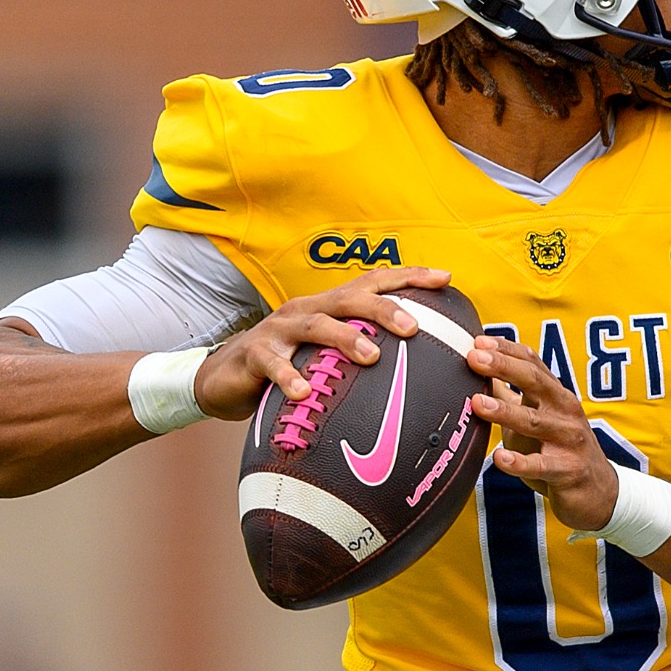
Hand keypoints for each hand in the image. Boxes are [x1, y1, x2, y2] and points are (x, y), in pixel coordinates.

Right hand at [193, 266, 451, 420]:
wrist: (224, 377)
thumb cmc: (289, 365)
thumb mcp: (327, 356)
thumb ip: (362, 355)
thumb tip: (421, 372)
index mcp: (331, 306)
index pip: (375, 283)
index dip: (410, 277)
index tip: (446, 278)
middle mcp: (308, 309)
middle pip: (351, 298)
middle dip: (384, 308)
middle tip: (414, 328)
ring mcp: (280, 329)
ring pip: (316, 325)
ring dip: (345, 338)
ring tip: (370, 357)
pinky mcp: (255, 354)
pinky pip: (273, 363)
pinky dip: (289, 377)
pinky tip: (304, 393)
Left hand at [467, 336, 619, 531]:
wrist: (599, 492)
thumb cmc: (559, 450)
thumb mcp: (536, 418)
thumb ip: (511, 397)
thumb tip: (478, 371)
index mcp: (556, 394)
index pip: (532, 363)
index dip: (506, 349)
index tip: (478, 341)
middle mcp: (565, 411)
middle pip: (534, 381)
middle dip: (504, 367)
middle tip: (475, 357)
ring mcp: (569, 440)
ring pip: (535, 422)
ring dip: (505, 411)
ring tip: (478, 403)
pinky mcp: (569, 470)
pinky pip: (542, 465)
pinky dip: (520, 462)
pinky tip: (500, 459)